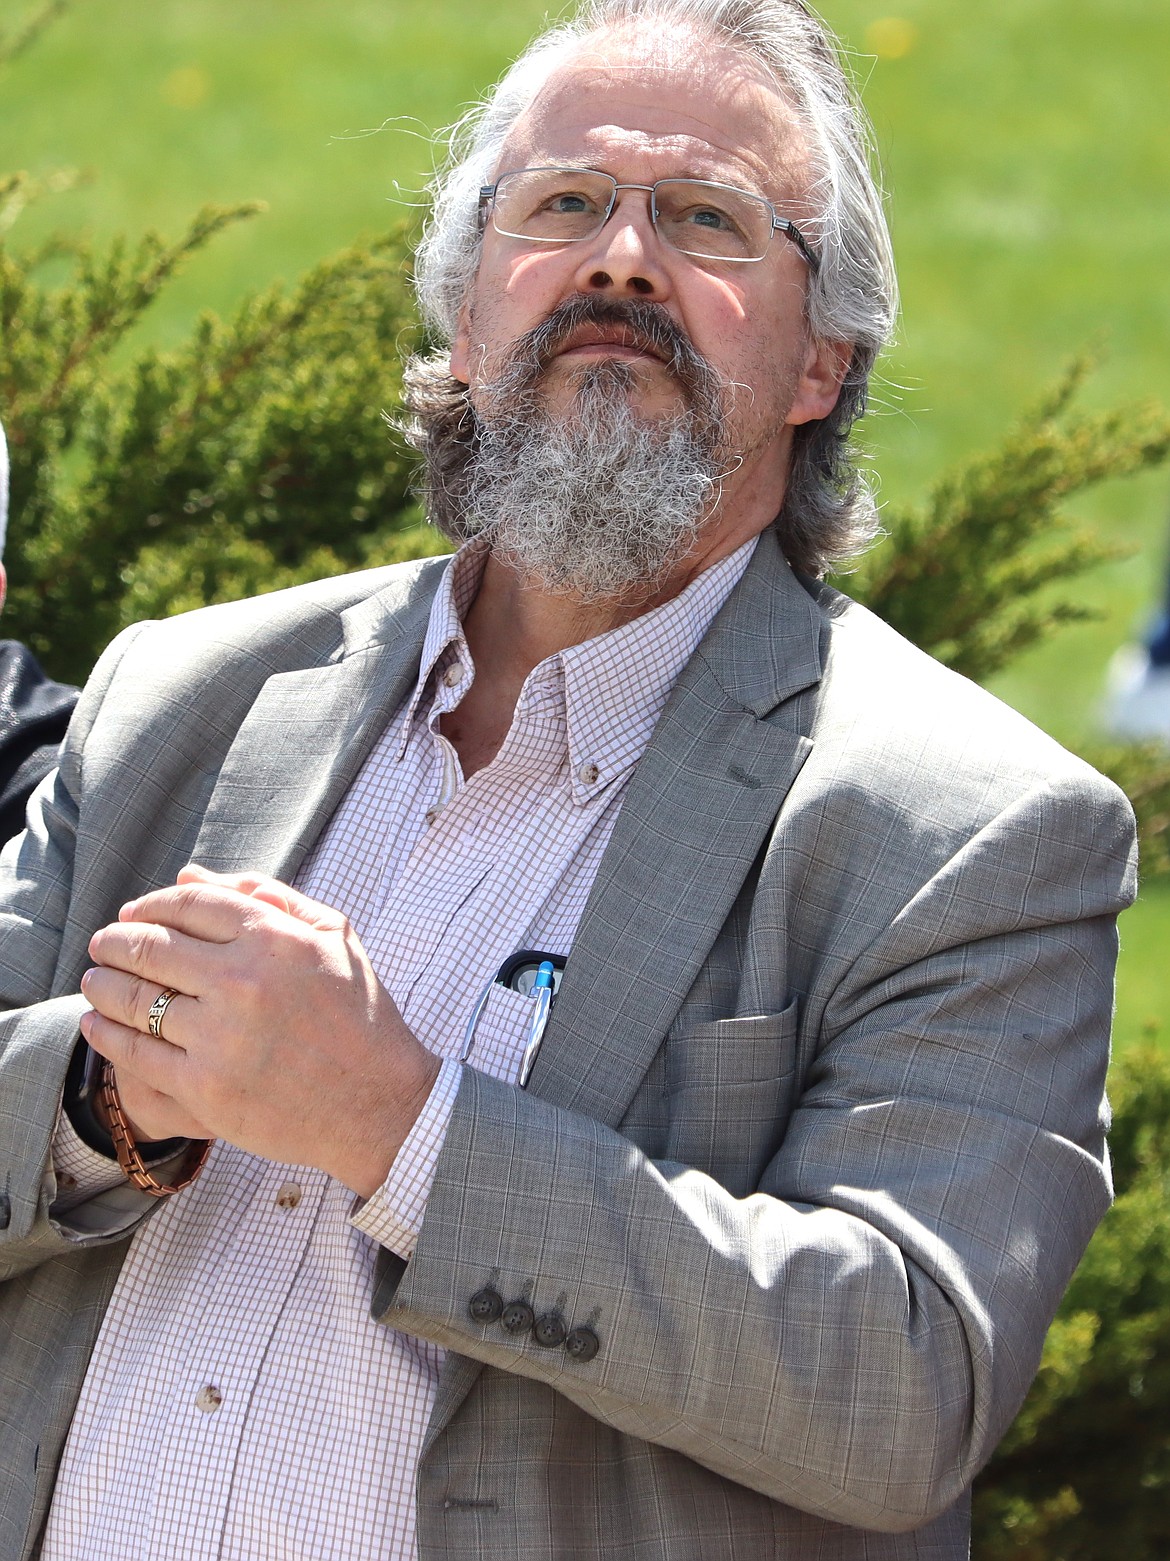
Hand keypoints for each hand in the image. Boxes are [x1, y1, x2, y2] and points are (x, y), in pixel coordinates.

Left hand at [79, 865, 440, 1196]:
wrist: (379, 1105)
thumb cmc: (360, 1015)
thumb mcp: (334, 936)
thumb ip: (269, 896)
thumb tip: (189, 875)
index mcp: (274, 938)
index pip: (189, 903)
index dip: (151, 904)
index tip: (134, 913)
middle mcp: (243, 981)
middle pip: (151, 946)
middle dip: (115, 940)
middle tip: (102, 943)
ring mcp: (220, 1037)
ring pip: (134, 999)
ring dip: (103, 984)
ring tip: (94, 980)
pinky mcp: (205, 1088)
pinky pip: (136, 1053)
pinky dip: (106, 1035)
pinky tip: (96, 1025)